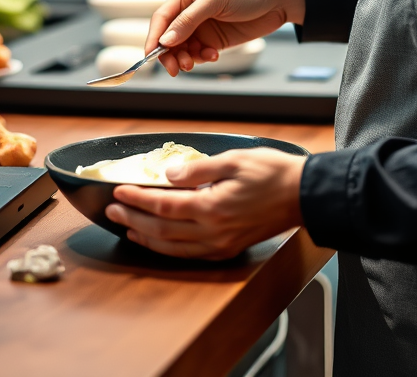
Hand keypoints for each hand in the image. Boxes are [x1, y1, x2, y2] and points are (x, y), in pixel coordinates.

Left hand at [105, 148, 305, 258]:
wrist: (304, 196)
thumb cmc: (273, 173)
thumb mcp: (234, 159)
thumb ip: (198, 169)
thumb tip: (170, 174)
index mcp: (212, 207)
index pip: (163, 205)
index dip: (137, 198)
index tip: (118, 191)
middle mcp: (213, 232)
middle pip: (162, 229)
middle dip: (133, 218)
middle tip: (112, 209)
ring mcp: (220, 245)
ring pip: (172, 248)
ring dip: (146, 237)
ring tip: (127, 227)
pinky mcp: (227, 249)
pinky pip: (189, 255)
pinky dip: (167, 249)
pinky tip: (158, 241)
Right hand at [147, 0, 305, 76]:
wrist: (278, 0)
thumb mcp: (215, 0)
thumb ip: (189, 20)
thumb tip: (166, 40)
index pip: (161, 18)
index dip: (154, 37)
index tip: (151, 55)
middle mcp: (190, 12)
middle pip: (169, 37)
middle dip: (169, 54)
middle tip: (175, 68)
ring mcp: (202, 28)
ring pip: (183, 49)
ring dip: (186, 58)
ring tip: (195, 62)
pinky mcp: (214, 40)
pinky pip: (199, 54)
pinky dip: (202, 58)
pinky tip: (213, 56)